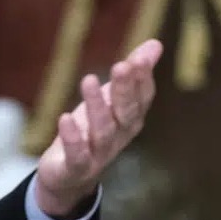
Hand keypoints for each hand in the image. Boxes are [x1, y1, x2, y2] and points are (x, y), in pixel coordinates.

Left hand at [34, 39, 163, 218]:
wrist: (68, 176)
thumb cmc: (92, 130)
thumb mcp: (110, 100)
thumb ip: (132, 74)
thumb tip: (156, 43)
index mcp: (129, 119)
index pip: (141, 98)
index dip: (142, 79)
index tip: (139, 58)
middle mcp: (118, 136)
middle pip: (126, 113)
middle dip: (125, 90)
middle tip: (122, 65)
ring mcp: (98, 154)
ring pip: (102, 131)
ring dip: (97, 106)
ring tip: (89, 80)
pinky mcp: (75, 167)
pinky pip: (78, 155)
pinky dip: (73, 138)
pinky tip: (65, 118)